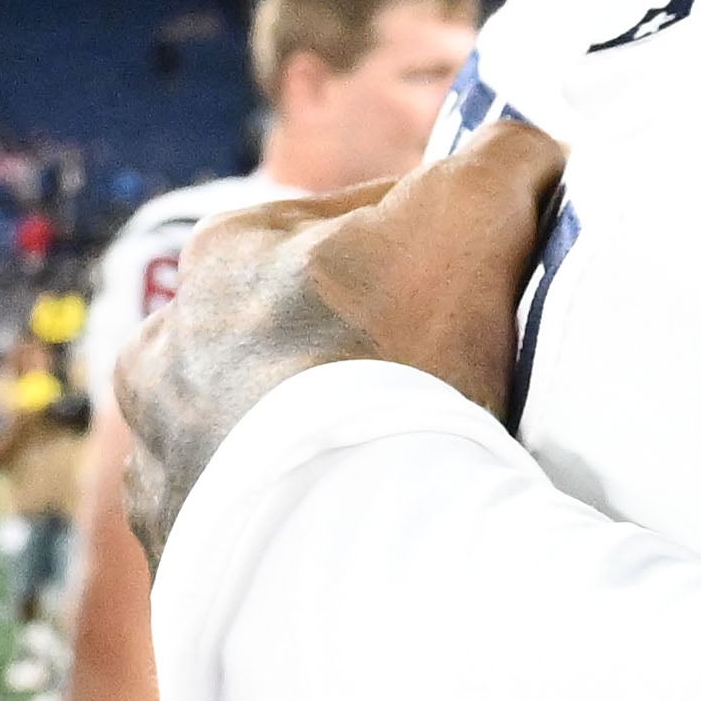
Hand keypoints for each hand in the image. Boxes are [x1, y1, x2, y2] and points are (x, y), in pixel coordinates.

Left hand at [120, 121, 566, 561]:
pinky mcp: (182, 552)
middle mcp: (168, 349)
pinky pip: (251, 528)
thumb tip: (535, 148)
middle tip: (449, 391)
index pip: (349, 228)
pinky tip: (354, 536)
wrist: (343, 542)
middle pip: (296, 333)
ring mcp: (164, 458)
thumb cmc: (394, 359)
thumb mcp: (471, 213)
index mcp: (224, 255)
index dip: (434, 252)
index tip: (486, 294)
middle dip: (361, 353)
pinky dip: (298, 526)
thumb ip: (503, 161)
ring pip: (261, 434)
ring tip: (396, 475)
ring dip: (316, 443)